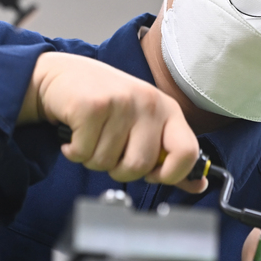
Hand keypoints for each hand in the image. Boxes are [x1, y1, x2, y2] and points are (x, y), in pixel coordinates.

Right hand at [18, 52, 204, 192]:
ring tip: (91, 137)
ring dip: (93, 159)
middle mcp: (148, 102)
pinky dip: (74, 152)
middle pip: (140, 165)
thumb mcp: (144, 123)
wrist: (63, 76)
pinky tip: (75, 135)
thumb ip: (170, 155)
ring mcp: (121, 102)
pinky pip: (84, 153)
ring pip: (108, 163)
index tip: (152, 174)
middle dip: (120, 170)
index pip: (187, 152)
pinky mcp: (92, 106)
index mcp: (167, 109)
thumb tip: (198, 184)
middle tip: (110, 151)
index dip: (170, 174)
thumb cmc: (106, 101)